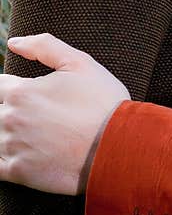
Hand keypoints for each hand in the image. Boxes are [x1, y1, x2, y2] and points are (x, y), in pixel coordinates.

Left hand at [0, 34, 129, 194]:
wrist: (116, 146)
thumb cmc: (102, 102)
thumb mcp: (80, 63)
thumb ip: (44, 46)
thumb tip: (14, 42)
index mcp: (22, 91)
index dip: (11, 88)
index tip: (28, 95)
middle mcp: (10, 118)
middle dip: (11, 110)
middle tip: (41, 114)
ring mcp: (11, 147)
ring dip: (9, 133)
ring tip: (37, 132)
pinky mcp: (16, 172)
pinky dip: (4, 156)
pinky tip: (23, 151)